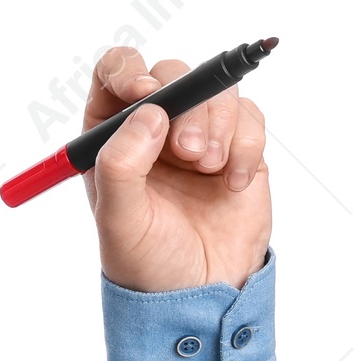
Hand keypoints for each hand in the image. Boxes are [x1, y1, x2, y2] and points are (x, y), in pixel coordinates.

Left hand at [82, 47, 270, 292]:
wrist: (199, 290)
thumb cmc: (147, 260)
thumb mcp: (118, 219)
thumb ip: (121, 165)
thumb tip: (150, 113)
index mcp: (110, 137)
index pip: (113, 74)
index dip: (129, 70)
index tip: (148, 94)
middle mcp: (152, 128)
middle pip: (171, 75)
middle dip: (186, 107)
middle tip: (189, 153)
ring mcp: (196, 133)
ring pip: (215, 90)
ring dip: (218, 126)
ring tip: (210, 171)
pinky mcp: (237, 146)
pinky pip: (250, 117)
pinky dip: (247, 145)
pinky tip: (233, 184)